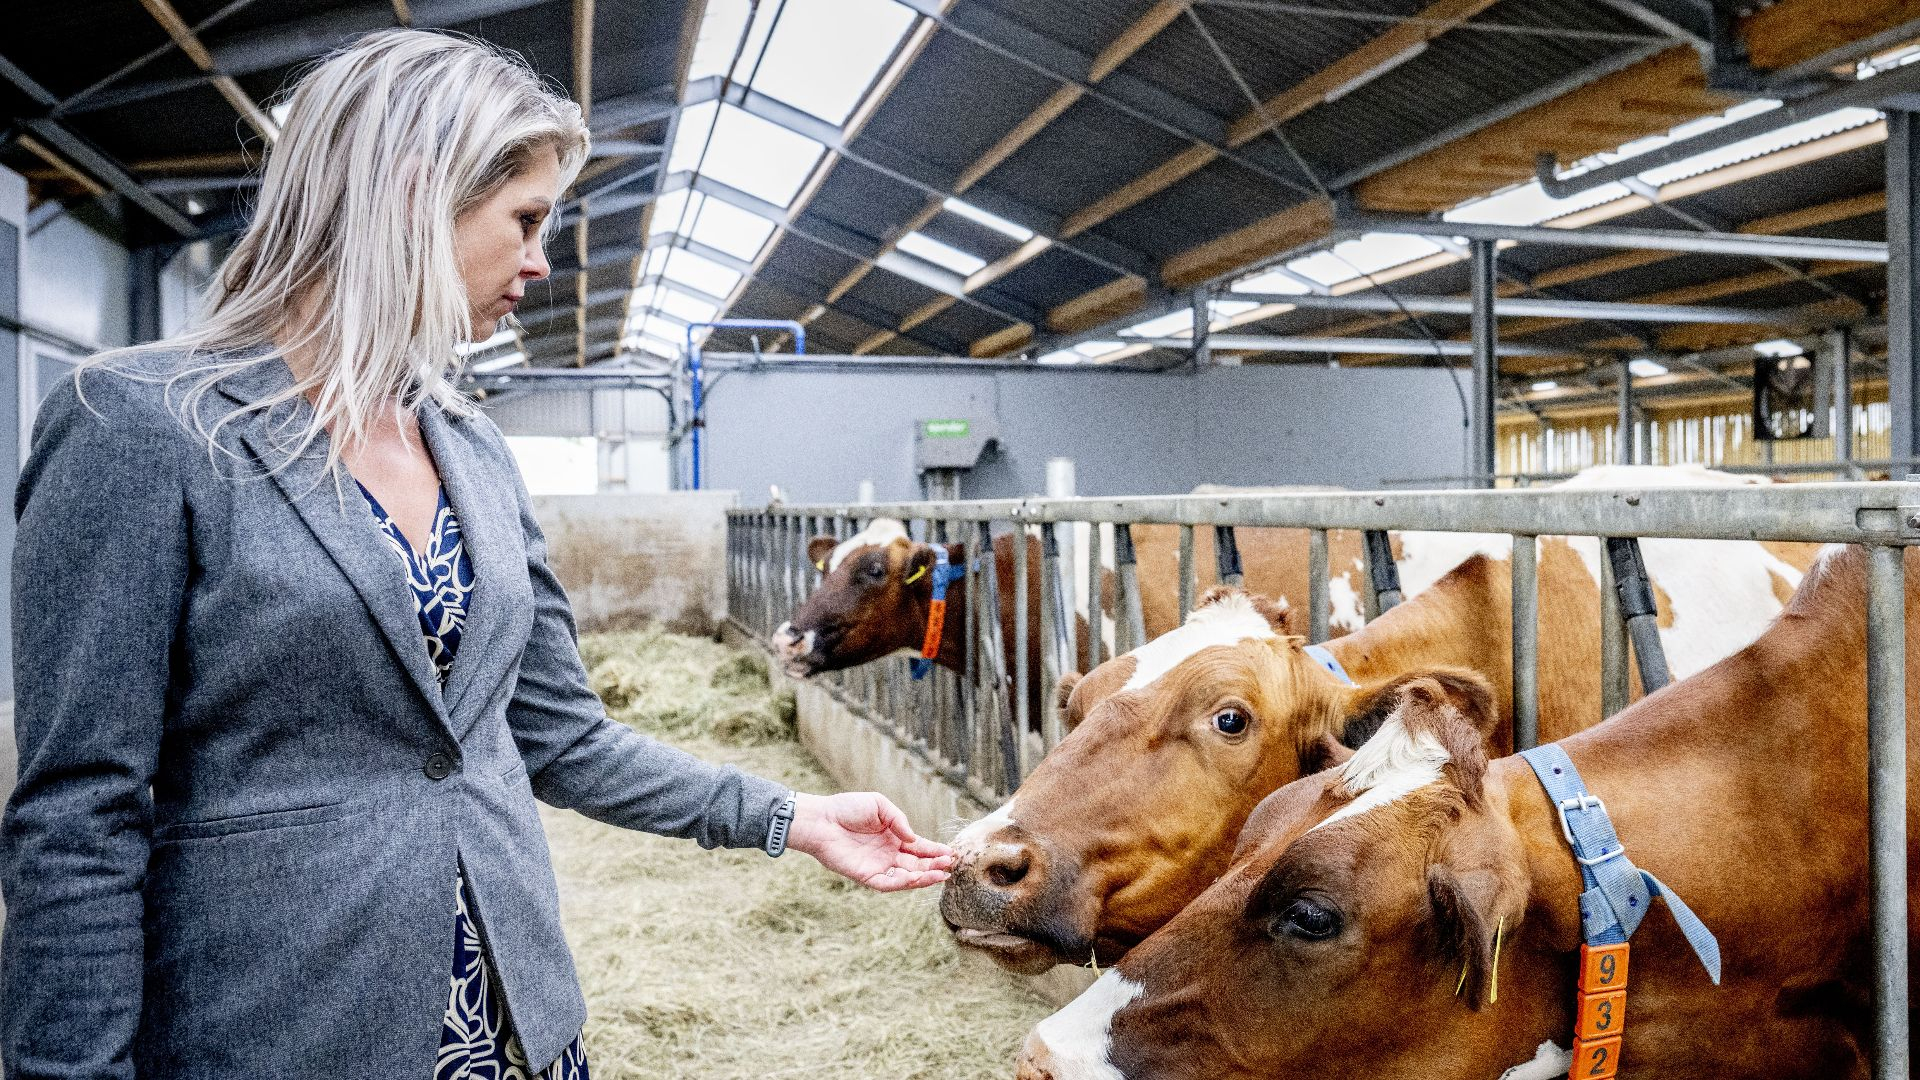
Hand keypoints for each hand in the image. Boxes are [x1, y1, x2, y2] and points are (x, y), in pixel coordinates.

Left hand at [785, 791, 955, 891]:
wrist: (821, 819)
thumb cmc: (847, 808)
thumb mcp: (879, 805)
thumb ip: (899, 820)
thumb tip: (914, 839)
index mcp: (893, 837)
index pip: (919, 848)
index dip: (935, 851)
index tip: (951, 853)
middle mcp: (888, 854)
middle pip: (917, 865)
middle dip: (934, 866)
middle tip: (950, 866)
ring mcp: (878, 866)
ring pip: (906, 877)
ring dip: (924, 877)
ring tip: (940, 874)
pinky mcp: (866, 876)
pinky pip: (887, 884)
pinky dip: (902, 883)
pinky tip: (915, 877)